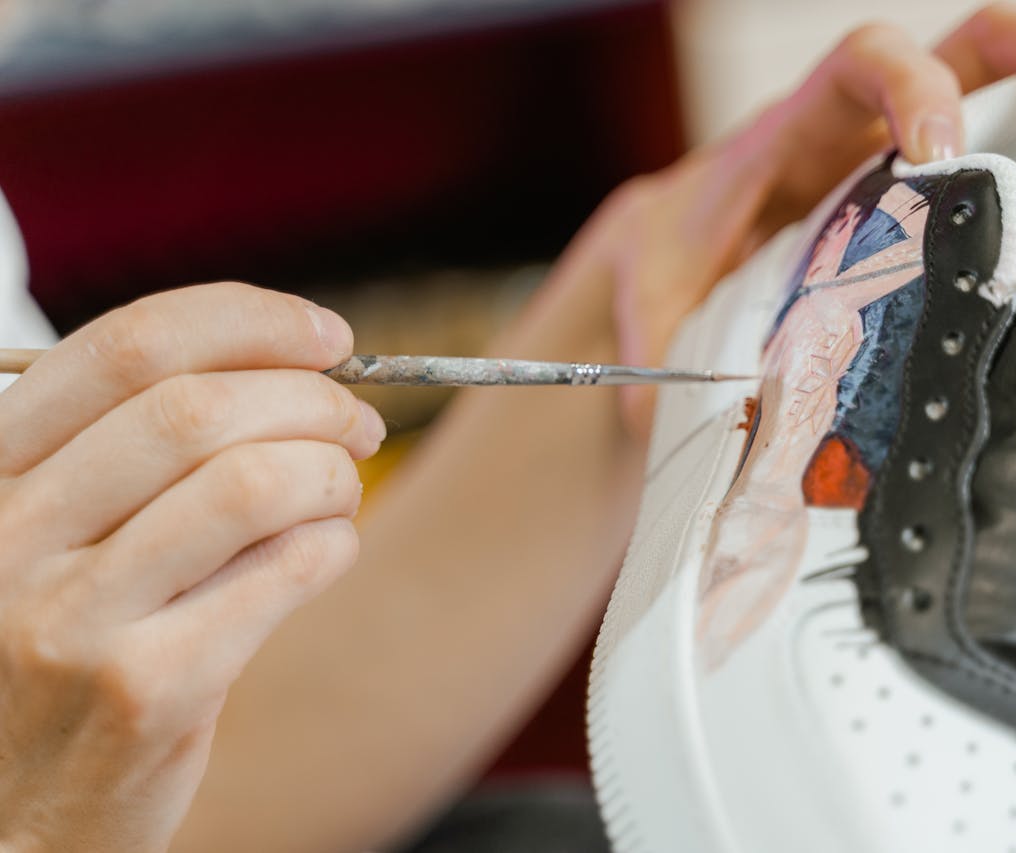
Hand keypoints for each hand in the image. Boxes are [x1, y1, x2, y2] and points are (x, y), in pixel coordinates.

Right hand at [0, 284, 383, 851]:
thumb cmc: (55, 650)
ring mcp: (71, 618)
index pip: (130, 345)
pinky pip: (283, 573)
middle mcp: (9, 536)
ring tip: (343, 488)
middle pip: (201, 409)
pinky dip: (331, 544)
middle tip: (358, 423)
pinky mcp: (145, 689)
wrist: (14, 816)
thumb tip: (288, 367)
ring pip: (252, 484)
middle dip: (314, 400)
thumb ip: (131, 450)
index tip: (328, 336)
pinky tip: (326, 552)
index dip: (251, 322)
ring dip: (331, 472)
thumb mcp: (49, 534)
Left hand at [540, 2, 1015, 438]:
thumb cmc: (670, 260)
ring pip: (1008, 94)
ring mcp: (905, 160)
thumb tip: (672, 436)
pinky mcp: (932, 202)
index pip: (861, 68)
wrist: (669, 248)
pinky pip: (1011, 169)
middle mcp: (862, 132)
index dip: (912, 90)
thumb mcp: (652, 304)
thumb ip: (660, 360)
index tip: (941, 152)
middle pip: (967, 46)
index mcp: (793, 135)